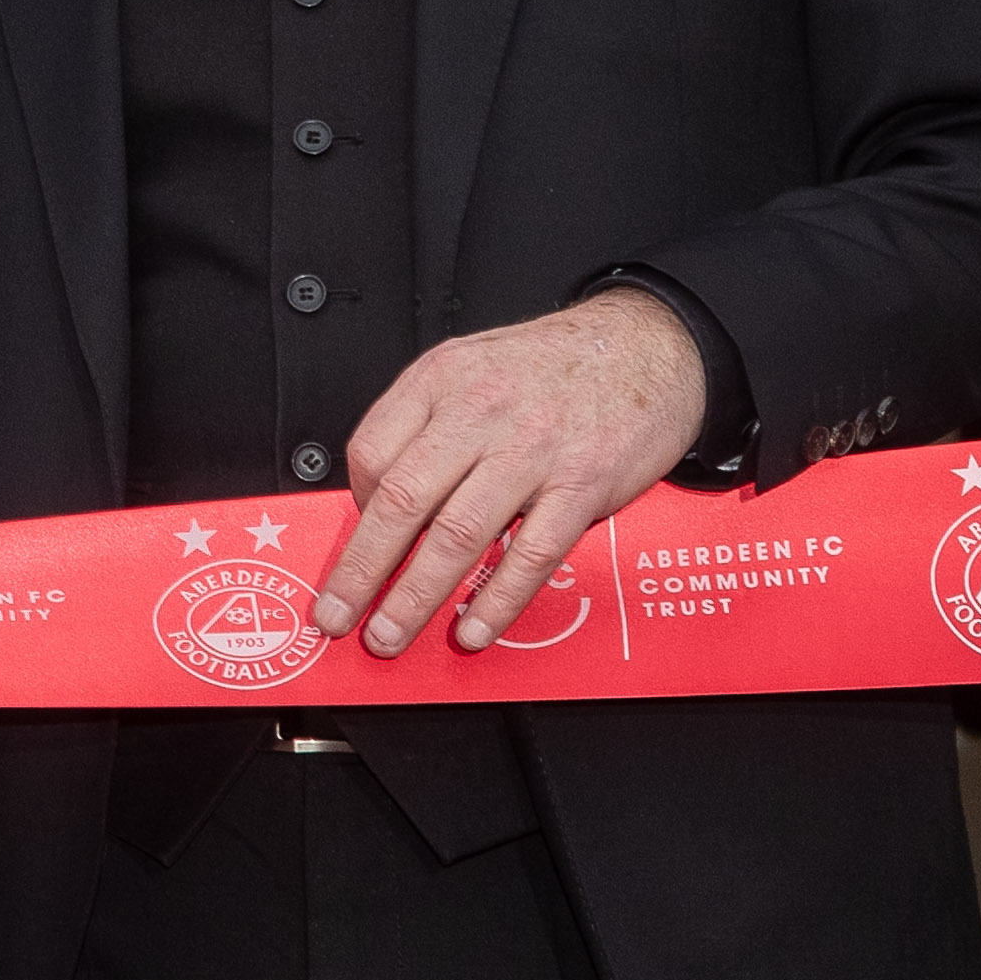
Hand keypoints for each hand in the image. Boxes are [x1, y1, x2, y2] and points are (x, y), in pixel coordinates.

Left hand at [314, 287, 706, 657]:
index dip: (354, 508)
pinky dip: (496, 600)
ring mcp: (532, 450)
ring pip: (457, 535)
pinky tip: (474, 626)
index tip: (354, 544)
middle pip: (402, 501)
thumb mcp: (470, 366)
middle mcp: (481, 412)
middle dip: (361, 570)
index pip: (371, 451)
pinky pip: (530, 554)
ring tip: (390, 635)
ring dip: (416, 596)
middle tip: (336, 614)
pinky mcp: (582, 484)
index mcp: (442, 380)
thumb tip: (381, 496)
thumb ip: (425, 423)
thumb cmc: (552, 364)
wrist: (645, 344)